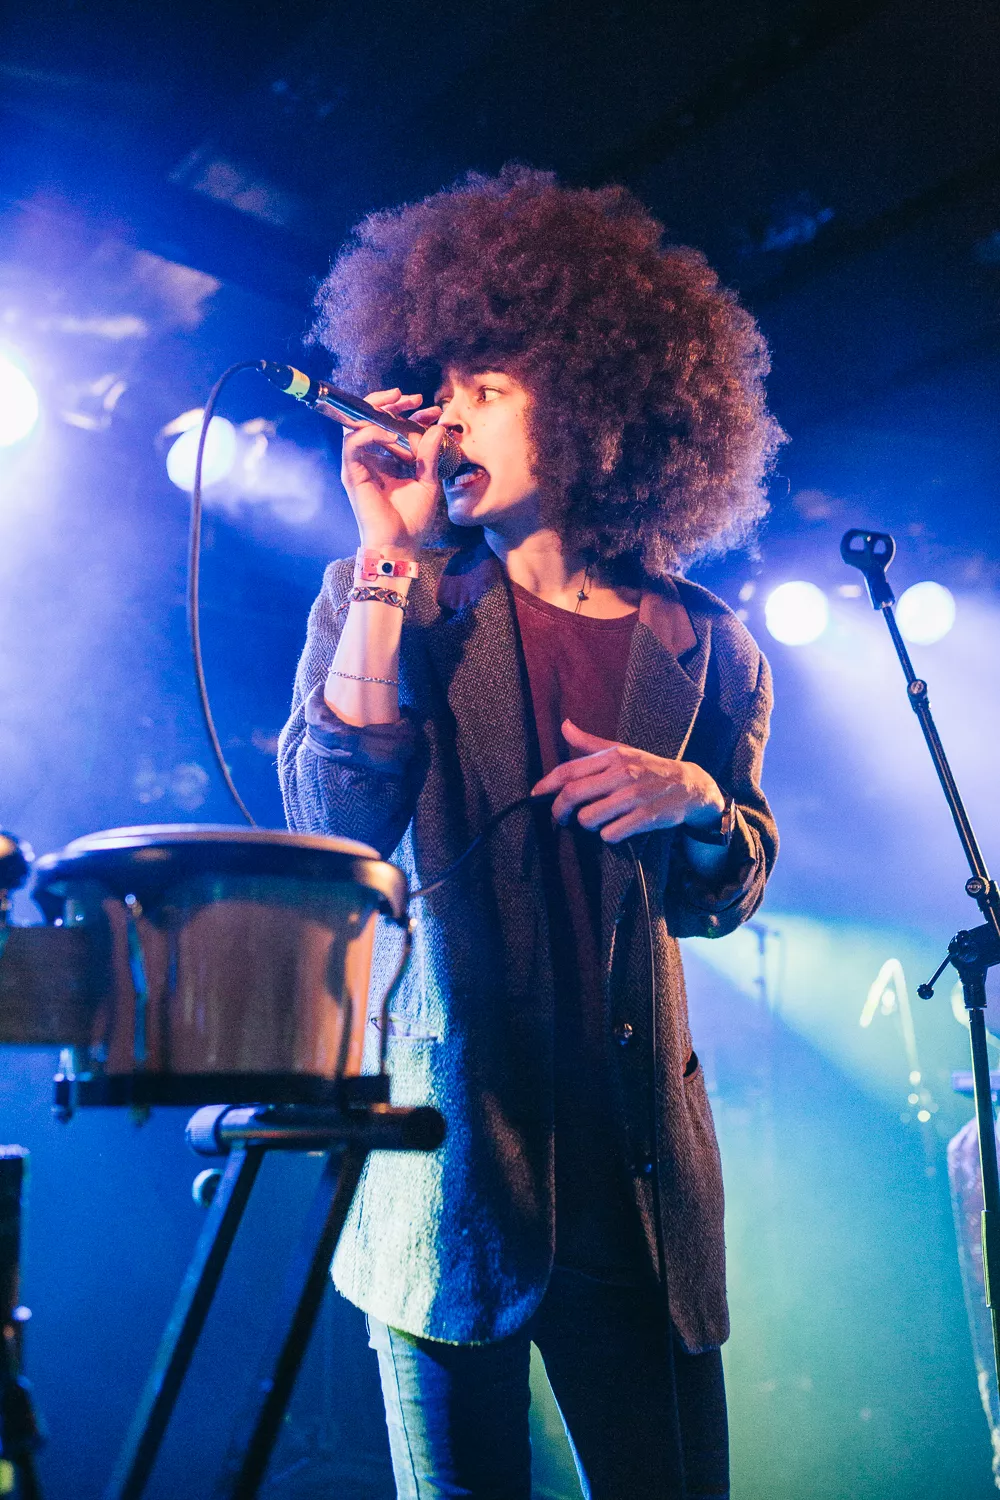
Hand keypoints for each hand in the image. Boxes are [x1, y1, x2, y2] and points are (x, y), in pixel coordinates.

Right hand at [335, 388, 448, 553]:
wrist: (400, 544)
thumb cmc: (412, 518)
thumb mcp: (428, 481)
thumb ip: (430, 455)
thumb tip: (438, 427)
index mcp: (387, 459)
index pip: (390, 425)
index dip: (407, 412)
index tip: (428, 408)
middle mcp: (370, 458)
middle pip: (370, 419)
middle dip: (390, 402)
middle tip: (412, 398)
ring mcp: (359, 465)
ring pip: (357, 425)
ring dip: (377, 410)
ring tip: (400, 406)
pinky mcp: (352, 474)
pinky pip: (353, 443)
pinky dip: (370, 434)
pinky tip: (391, 435)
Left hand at [531, 719, 725, 843]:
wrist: (689, 786)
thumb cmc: (648, 768)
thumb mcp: (621, 751)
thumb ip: (590, 743)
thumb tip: (564, 726)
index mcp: (613, 756)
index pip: (570, 770)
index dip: (547, 784)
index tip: (535, 794)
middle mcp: (622, 773)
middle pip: (573, 795)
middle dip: (560, 810)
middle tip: (560, 818)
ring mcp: (634, 796)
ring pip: (589, 818)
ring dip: (586, 824)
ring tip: (593, 822)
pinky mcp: (646, 818)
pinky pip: (611, 833)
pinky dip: (607, 835)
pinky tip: (614, 829)